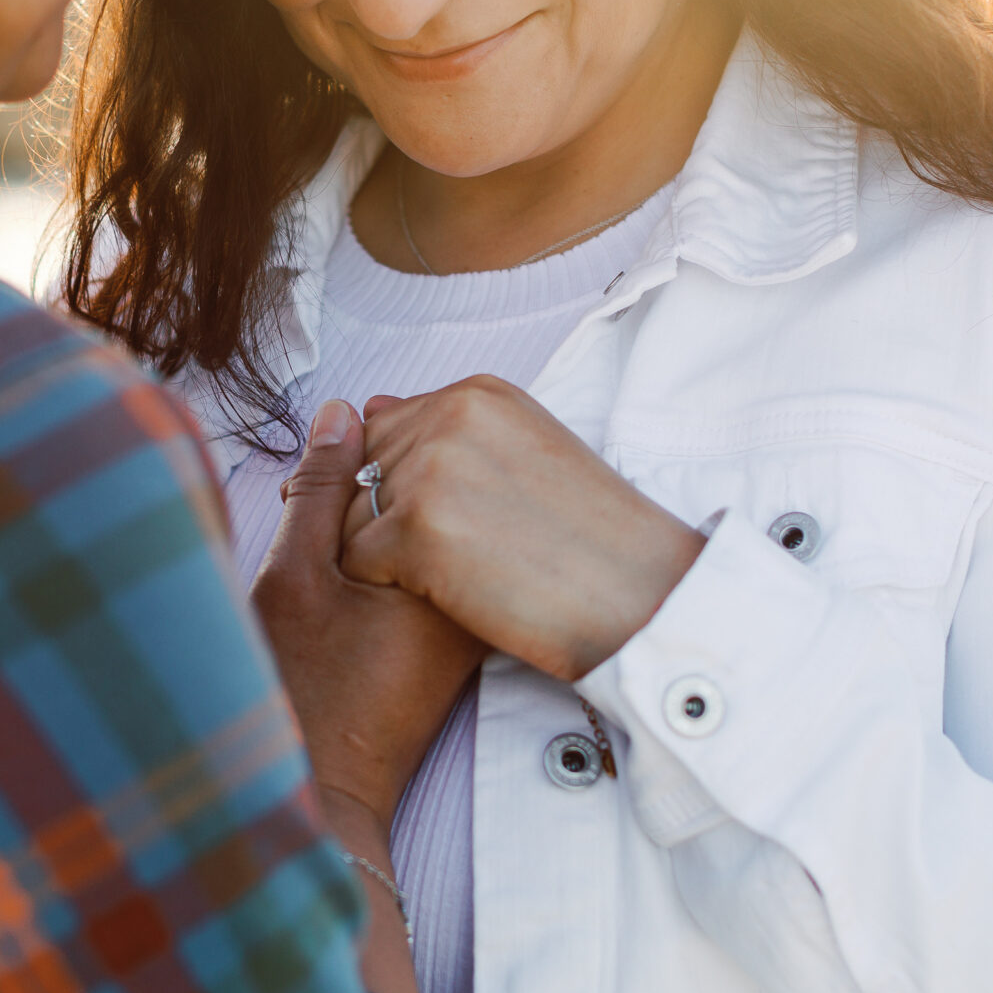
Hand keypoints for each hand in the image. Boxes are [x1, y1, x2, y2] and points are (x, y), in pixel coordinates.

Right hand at [252, 400, 489, 832]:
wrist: (324, 789)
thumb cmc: (303, 693)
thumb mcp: (295, 576)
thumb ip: (323, 489)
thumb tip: (345, 411)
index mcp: (449, 564)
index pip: (428, 459)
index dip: (363, 453)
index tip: (315, 488)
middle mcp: (479, 585)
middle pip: (438, 490)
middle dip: (372, 487)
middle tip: (314, 530)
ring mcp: (473, 610)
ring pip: (434, 526)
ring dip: (379, 521)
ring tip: (326, 563)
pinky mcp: (458, 631)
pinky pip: (433, 563)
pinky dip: (392, 555)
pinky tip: (347, 580)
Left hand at [342, 376, 705, 682]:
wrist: (643, 597)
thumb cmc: (593, 540)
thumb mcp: (527, 454)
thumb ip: (450, 432)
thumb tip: (367, 410)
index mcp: (478, 395)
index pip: (386, 429)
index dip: (403, 487)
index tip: (453, 522)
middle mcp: (449, 417)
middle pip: (361, 470)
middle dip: (385, 519)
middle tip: (457, 555)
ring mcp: (430, 471)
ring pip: (349, 514)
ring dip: (384, 555)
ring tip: (456, 573)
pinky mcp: (416, 531)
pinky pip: (355, 559)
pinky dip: (387, 587)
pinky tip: (446, 593)